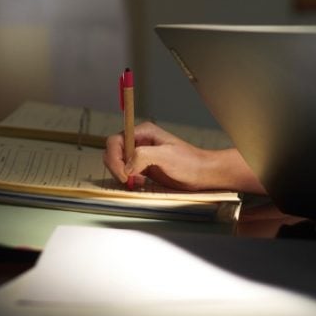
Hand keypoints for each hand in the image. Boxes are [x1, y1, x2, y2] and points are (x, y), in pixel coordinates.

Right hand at [103, 121, 264, 192]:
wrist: (202, 174)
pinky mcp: (143, 167)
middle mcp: (140, 141)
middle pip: (113, 153)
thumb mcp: (166, 156)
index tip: (124, 173)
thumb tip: (127, 166)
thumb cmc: (190, 163)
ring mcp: (141, 154)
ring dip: (123, 175)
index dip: (114, 158)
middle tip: (130, 180)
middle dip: (117, 168)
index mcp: (144, 132)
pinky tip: (141, 183)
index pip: (115, 141)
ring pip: (118, 164)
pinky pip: (125, 172)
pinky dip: (128, 180)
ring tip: (139, 180)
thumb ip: (143, 155)